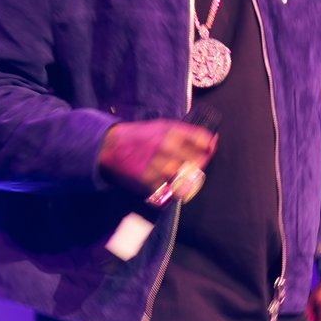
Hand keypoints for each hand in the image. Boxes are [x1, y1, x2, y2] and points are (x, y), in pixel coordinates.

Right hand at [98, 119, 217, 196]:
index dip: (209, 147)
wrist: (110, 148)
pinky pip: (171, 193)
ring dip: (186, 180)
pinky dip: (171, 190)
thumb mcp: (161, 127)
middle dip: (199, 164)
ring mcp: (159, 167)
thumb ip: (185, 135)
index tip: (208, 150)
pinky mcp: (150, 183)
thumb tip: (210, 141)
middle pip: (199, 162)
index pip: (204, 141)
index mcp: (171, 132)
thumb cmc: (138, 137)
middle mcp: (167, 149)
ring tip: (178, 175)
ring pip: (187, 180)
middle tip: (192, 165)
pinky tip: (166, 183)